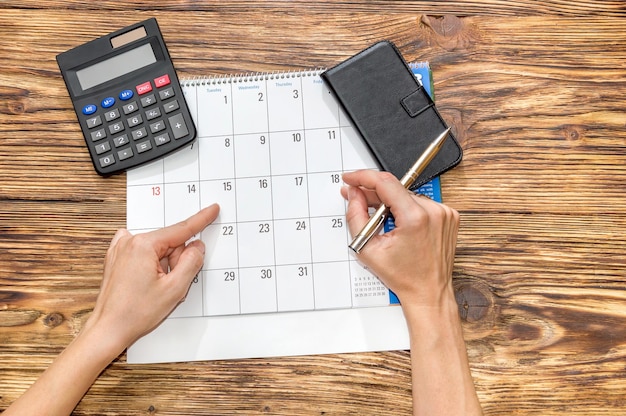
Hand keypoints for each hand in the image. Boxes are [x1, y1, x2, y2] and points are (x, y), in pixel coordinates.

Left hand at [87, 204, 219, 350]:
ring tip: (154, 288)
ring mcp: (121, 249)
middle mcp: (129, 242)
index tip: (212, 209)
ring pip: (158, 249)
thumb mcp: (174, 289)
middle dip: (176, 262)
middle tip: (169, 285)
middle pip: (170, 243)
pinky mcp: (117, 257)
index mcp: (143, 245)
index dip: (201, 220)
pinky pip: (145, 253)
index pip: (180, 229)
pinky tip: (147, 281)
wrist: (108, 329)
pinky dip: (152, 264)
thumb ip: (191, 263)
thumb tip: (197, 247)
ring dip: (164, 266)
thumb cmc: (134, 313)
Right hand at [341, 170, 458, 307]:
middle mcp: (433, 211)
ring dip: (391, 202)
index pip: (384, 182)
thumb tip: (353, 194)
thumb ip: (355, 216)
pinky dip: (407, 209)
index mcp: (415, 218)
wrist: (428, 292)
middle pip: (395, 188)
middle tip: (357, 200)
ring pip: (406, 195)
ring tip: (382, 222)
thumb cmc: (403, 276)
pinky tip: (400, 225)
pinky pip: (420, 203)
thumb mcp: (368, 248)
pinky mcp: (449, 216)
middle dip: (373, 193)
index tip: (350, 178)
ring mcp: (444, 213)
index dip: (362, 177)